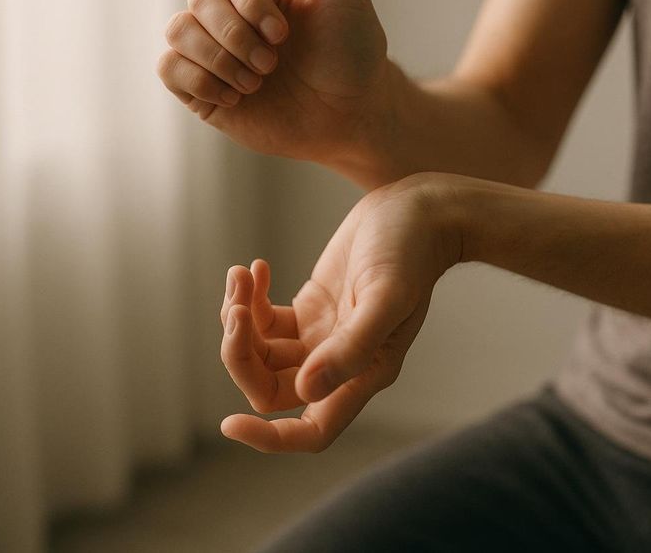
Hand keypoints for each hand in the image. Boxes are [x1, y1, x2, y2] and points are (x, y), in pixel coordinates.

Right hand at [157, 0, 388, 162]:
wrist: (352, 117)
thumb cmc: (352, 53)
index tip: (282, 34)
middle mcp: (233, 16)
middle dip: (237, 35)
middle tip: (272, 64)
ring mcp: (215, 52)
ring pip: (178, 29)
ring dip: (219, 58)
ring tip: (256, 84)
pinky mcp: (202, 90)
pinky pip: (168, 68)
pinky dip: (200, 80)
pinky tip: (235, 98)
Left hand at [219, 174, 461, 451]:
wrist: (421, 212)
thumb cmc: (412, 253)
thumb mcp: (386, 296)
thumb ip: (352, 346)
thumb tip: (307, 390)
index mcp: (365, 373)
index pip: (313, 430)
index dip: (270, 438)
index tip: (229, 425)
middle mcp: (340, 363)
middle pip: (270, 388)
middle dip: (241, 354)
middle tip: (237, 308)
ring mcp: (322, 336)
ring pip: (260, 354)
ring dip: (239, 318)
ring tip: (241, 275)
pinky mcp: (311, 309)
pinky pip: (264, 322)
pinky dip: (249, 299)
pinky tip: (255, 267)